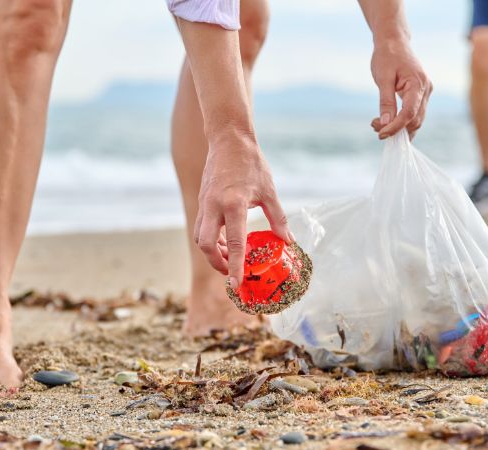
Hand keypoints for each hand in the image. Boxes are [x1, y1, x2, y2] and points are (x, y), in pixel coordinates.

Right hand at [194, 131, 292, 289]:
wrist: (228, 140)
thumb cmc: (251, 163)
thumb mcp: (269, 190)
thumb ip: (278, 218)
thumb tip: (287, 241)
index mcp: (233, 203)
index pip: (234, 242)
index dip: (235, 266)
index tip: (236, 284)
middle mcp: (214, 206)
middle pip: (206, 245)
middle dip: (217, 263)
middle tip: (232, 271)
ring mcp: (205, 204)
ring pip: (201, 237)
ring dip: (214, 252)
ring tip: (231, 257)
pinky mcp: (202, 202)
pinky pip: (202, 227)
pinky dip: (212, 239)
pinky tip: (227, 240)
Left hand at [370, 39, 431, 139]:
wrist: (394, 42)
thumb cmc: (387, 56)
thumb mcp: (382, 78)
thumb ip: (386, 101)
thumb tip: (385, 123)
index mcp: (418, 84)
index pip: (409, 113)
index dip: (396, 127)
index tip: (381, 134)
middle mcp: (426, 90)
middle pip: (415, 120)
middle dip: (396, 129)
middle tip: (375, 126)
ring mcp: (425, 93)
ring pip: (415, 120)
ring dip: (398, 127)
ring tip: (377, 124)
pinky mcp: (420, 95)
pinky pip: (413, 113)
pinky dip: (401, 121)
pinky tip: (386, 121)